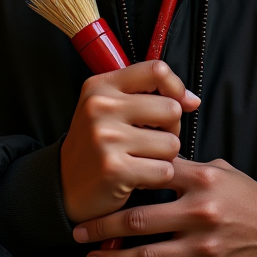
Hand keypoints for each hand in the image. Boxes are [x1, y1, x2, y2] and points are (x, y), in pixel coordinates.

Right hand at [60, 60, 199, 223]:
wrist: (64, 187)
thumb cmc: (98, 144)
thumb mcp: (110, 108)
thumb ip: (149, 95)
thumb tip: (192, 100)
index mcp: (101, 85)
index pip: (156, 70)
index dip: (176, 87)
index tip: (180, 103)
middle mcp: (100, 107)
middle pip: (171, 109)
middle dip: (171, 129)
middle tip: (152, 140)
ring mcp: (106, 138)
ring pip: (171, 143)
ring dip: (164, 157)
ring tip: (142, 159)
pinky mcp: (114, 169)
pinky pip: (164, 170)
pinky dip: (157, 177)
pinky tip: (138, 177)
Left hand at [72, 157, 256, 256]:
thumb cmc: (246, 199)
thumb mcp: (220, 171)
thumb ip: (186, 167)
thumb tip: (151, 156)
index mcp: (201, 181)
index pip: (151, 175)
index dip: (121, 180)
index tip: (97, 186)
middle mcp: (199, 213)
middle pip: (137, 221)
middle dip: (102, 228)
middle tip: (78, 231)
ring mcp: (202, 248)